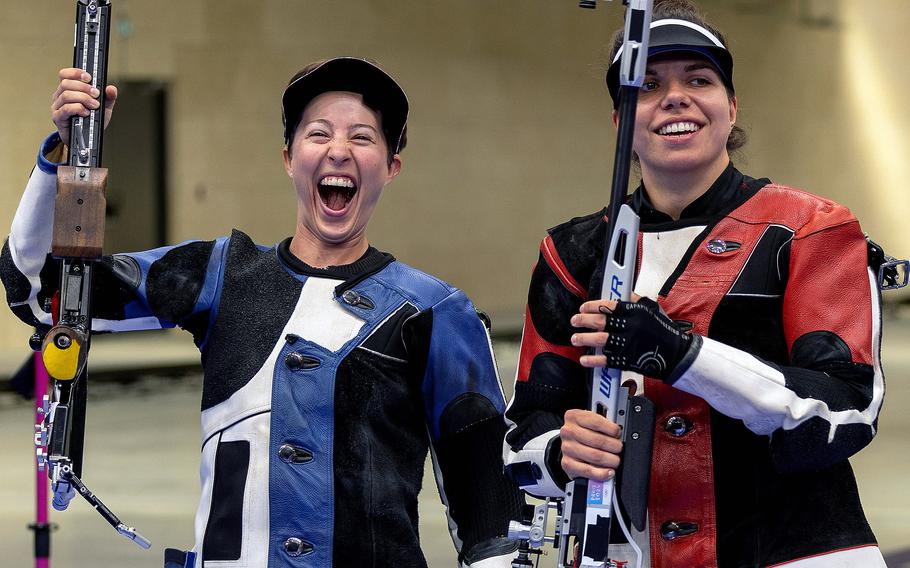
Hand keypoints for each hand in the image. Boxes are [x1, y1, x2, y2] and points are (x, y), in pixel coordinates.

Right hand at [51, 68, 117, 143]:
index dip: (75, 73)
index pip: (65, 75)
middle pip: (66, 83)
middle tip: (96, 94)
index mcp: (69, 90)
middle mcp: (60, 96)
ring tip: (94, 105)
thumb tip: (111, 89)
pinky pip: (66, 109)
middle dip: (84, 87)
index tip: (89, 77)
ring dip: (83, 98)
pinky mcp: (58, 117)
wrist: (87, 139)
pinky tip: (86, 112)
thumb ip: (108, 98)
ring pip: (66, 95)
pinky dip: (78, 109)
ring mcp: (57, 107)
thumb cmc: (92, 121)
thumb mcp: (103, 108)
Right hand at [559, 409, 622, 480]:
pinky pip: (588, 470)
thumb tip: (618, 434)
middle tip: (619, 448)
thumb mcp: (589, 421)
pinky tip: (609, 472)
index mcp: (574, 417)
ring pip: (595, 456)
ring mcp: (567, 448)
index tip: (617, 433)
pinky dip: (602, 473)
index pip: (596, 422)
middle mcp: (568, 432)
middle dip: (614, 446)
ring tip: (616, 460)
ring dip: (611, 460)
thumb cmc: (583, 432)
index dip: (611, 429)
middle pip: (598, 441)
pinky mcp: (567, 463)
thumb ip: (602, 424)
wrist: (569, 445)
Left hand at [570, 297, 691, 380]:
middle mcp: (631, 326)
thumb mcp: (652, 310)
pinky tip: (584, 360)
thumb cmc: (664, 331)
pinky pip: (607, 359)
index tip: (583, 307)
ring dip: (585, 339)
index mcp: (636, 312)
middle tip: (574, 321)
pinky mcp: (629, 360)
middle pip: (601, 321)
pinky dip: (594, 360)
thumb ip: (636, 301)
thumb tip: (621, 292)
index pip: (609, 305)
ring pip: (601, 340)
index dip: (592, 306)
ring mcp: (629, 344)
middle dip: (583, 321)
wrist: (678, 355)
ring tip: (575, 339)